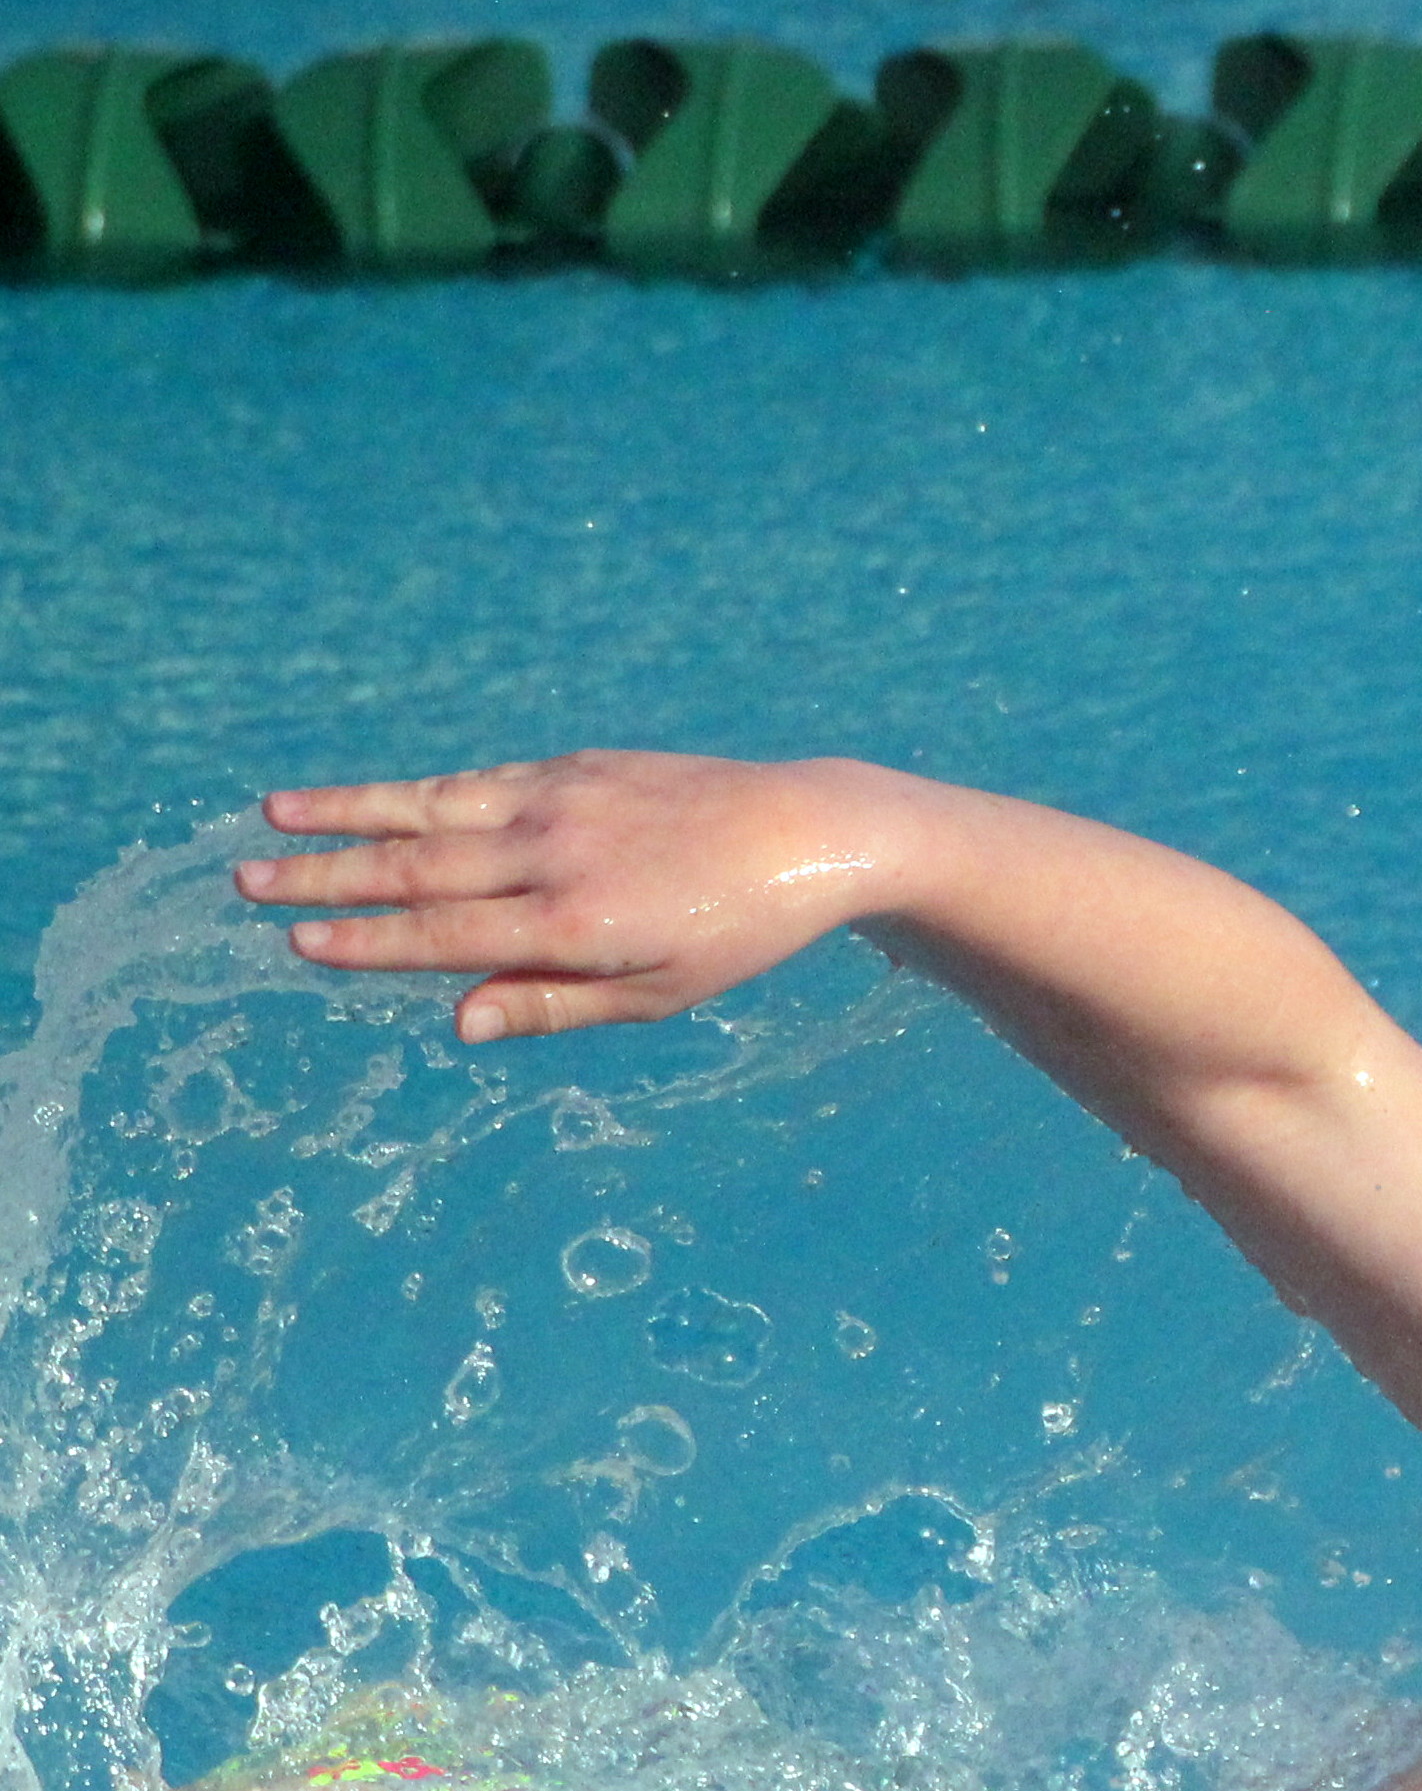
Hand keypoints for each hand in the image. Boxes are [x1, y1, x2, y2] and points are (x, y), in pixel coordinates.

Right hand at [238, 750, 921, 1044]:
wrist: (809, 833)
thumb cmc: (734, 932)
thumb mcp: (656, 993)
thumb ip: (551, 1006)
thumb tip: (456, 1024)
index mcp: (576, 923)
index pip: (446, 936)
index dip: (366, 942)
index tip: (295, 942)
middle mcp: (560, 853)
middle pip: (420, 868)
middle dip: (327, 876)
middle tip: (242, 881)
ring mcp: (568, 800)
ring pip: (437, 808)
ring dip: (351, 813)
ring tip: (275, 815)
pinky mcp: (582, 766)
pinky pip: (484, 782)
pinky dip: (421, 791)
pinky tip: (374, 801)